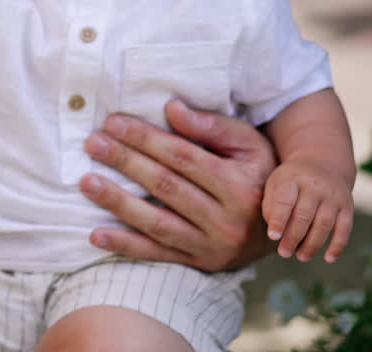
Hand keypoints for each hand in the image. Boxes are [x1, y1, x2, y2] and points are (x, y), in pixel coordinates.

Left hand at [80, 100, 276, 271]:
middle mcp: (226, 219)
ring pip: (156, 222)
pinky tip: (95, 234)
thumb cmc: (257, 174)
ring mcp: (211, 246)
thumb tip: (172, 108)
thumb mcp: (249, 145)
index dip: (146, 139)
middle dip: (126, 162)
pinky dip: (124, 245)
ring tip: (86, 182)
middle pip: (165, 186)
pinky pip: (156, 255)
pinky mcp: (198, 263)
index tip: (113, 123)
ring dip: (117, 203)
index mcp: (239, 186)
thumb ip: (212, 126)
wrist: (284, 227)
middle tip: (93, 143)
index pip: (182, 157)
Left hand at [263, 159, 353, 262]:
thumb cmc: (291, 181)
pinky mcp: (347, 206)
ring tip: (301, 257)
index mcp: (292, 179)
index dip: (279, 220)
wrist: (322, 164)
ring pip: (324, 224)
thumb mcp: (275, 184)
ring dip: (313, 244)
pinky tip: (329, 258)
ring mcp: (334, 196)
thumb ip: (271, 206)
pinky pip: (345, 228)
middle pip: (304, 215)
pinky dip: (338, 245)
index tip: (273, 237)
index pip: (284, 201)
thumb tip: (276, 234)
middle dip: (293, 237)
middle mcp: (315, 186)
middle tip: (283, 253)